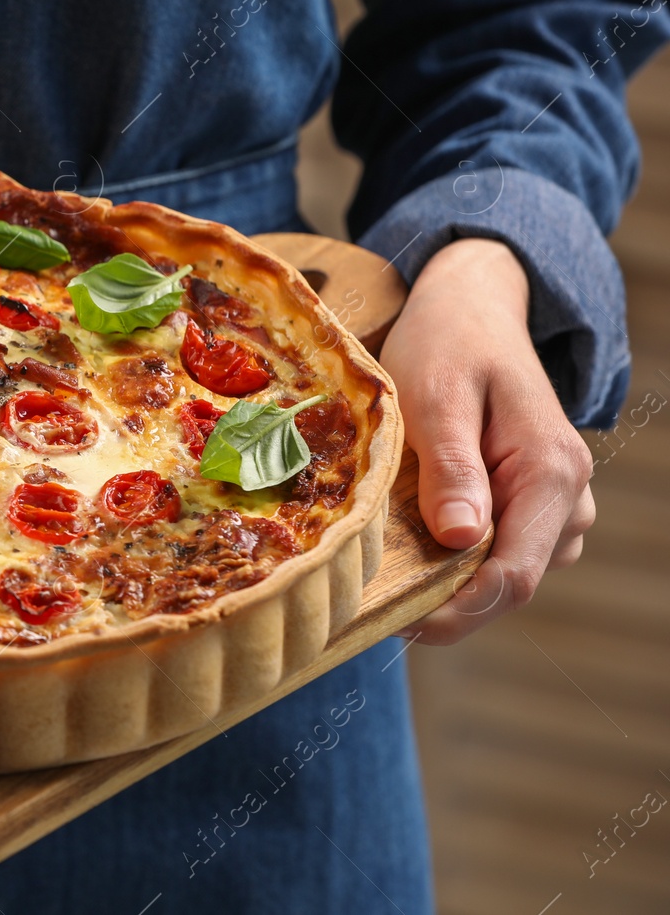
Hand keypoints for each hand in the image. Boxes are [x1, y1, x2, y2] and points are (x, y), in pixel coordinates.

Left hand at [380, 238, 594, 644]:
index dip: (455, 612)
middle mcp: (568, 500)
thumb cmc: (448, 346)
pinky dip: (453, 561)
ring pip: (502, 575)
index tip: (395, 624)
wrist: (472, 312)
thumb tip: (459, 539)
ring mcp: (556, 509)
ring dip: (446, 584)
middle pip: (508, 585)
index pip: (512, 575)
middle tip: (368, 609)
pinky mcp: (534, 509)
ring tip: (379, 576)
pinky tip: (407, 551)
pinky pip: (497, 554)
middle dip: (444, 603)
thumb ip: (451, 467)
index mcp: (551, 473)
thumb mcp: (437, 397)